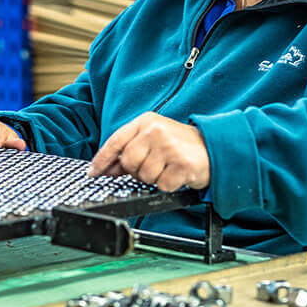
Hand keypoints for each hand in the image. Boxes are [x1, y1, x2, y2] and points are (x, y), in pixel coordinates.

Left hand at [88, 112, 210, 191]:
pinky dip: (169, 185)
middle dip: (136, 171)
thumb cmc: (179, 145)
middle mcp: (155, 131)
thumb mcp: (153, 139)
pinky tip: (177, 174)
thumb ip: (129, 150)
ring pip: (144, 176)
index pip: (116, 141)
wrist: (213, 147)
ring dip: (154, 178)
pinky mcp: (181, 164)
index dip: (102, 159)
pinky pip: (162, 185)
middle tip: (153, 166)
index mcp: (145, 121)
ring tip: (167, 168)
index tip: (93, 172)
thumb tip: (105, 168)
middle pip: (128, 162)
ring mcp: (169, 146)